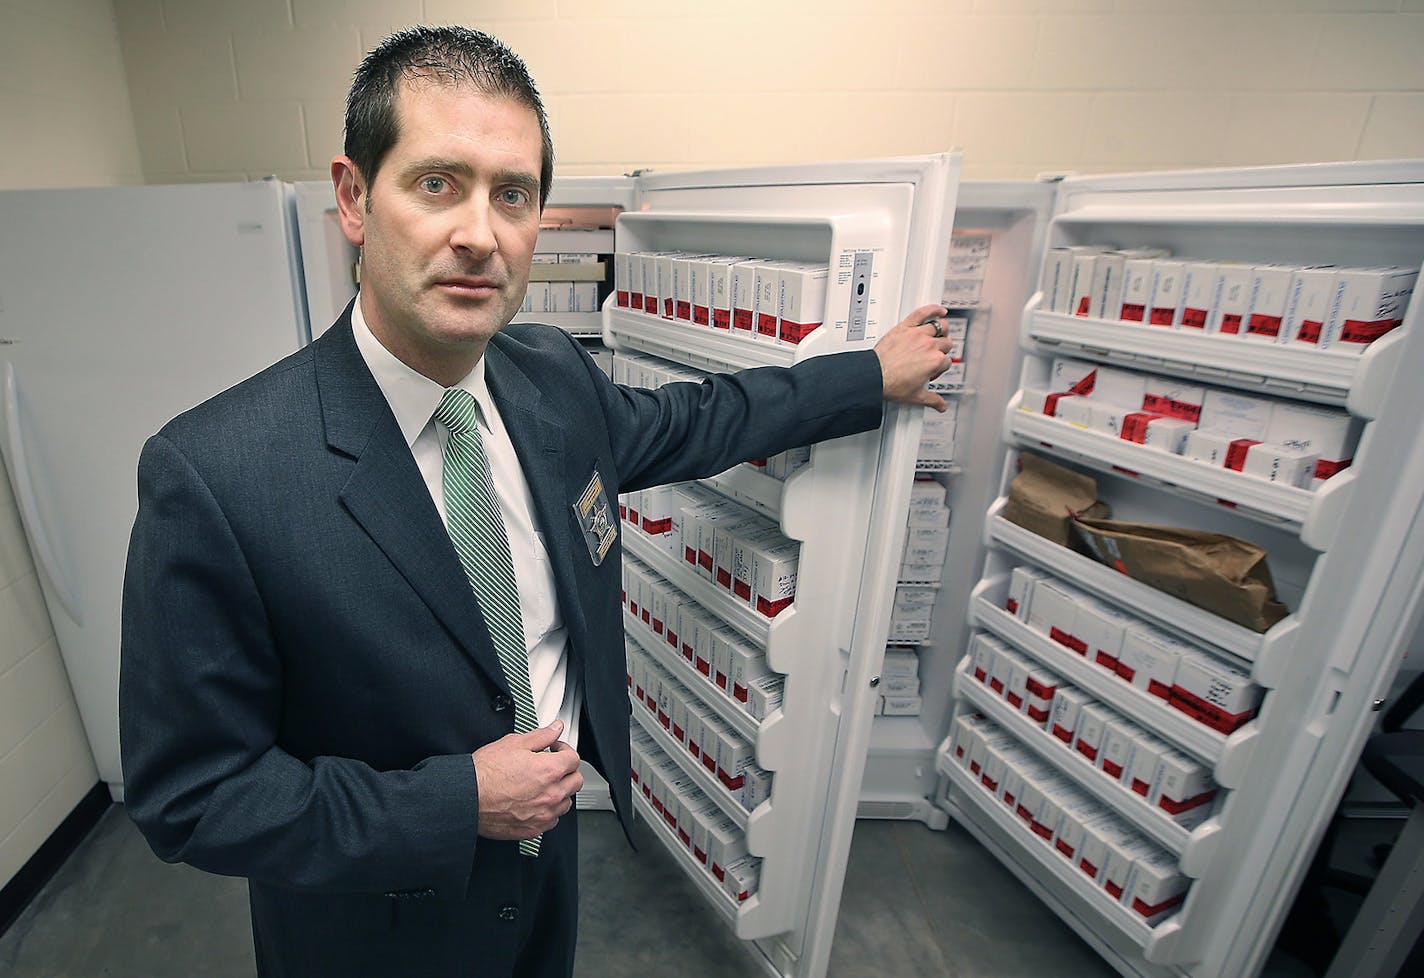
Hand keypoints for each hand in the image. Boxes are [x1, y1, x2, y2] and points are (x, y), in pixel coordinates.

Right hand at [471, 721, 582, 840]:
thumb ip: (541, 736)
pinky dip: (548, 811)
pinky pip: (552, 820)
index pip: (574, 759)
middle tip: (553, 766)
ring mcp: (543, 814)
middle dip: (566, 771)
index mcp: (549, 771)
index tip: (555, 750)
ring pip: (566, 802)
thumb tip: (555, 729)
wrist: (466, 797)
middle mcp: (551, 794)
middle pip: (576, 782)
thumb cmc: (485, 773)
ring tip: (543, 784)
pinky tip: (536, 802)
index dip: (564, 750)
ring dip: (560, 792)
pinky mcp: (533, 829)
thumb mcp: (514, 743)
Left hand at [874, 303, 955, 411]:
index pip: (947, 360)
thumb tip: (941, 406)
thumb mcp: (916, 396)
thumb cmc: (892, 384)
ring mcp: (918, 334)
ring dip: (942, 331)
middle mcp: (929, 346)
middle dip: (942, 350)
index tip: (932, 371)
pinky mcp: (906, 326)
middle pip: (946, 343)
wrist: (875, 376)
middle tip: (933, 356)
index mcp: (934, 361)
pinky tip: (939, 310)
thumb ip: (933, 400)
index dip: (940, 366)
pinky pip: (923, 312)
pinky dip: (933, 309)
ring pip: (940, 327)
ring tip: (938, 335)